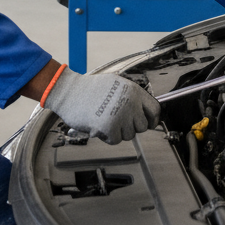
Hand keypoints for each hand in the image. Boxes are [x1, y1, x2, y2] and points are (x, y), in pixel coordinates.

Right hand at [44, 68, 160, 144]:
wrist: (69, 92)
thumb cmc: (89, 88)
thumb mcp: (116, 84)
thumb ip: (132, 96)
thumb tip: (145, 110)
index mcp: (133, 90)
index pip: (155, 110)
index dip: (152, 119)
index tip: (148, 123)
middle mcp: (129, 102)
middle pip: (142, 126)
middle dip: (131, 126)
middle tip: (117, 120)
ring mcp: (120, 115)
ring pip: (129, 135)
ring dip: (118, 131)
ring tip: (105, 119)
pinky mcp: (109, 127)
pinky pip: (115, 140)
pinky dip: (107, 136)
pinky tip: (99, 125)